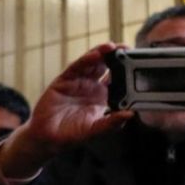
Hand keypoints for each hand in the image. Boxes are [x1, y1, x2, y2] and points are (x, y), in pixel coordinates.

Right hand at [0, 43, 133, 177]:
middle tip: (127, 48)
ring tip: (113, 47)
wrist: (47, 137)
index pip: (118, 79)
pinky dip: (86, 60)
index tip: (137, 62)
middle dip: (116, 56)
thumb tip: (131, 114)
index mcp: (102, 97)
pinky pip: (76, 67)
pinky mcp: (64, 80)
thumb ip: (112, 123)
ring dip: (102, 53)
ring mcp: (77, 82)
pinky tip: (95, 55)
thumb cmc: (72, 135)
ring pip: (92, 63)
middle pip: (106, 66)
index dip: (126, 70)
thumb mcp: (96, 130)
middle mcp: (91, 87)